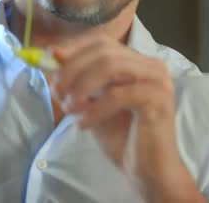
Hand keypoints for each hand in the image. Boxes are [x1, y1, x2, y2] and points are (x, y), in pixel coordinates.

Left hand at [51, 33, 203, 201]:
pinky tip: (84, 124)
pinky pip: (118, 95)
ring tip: (71, 110)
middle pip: (104, 51)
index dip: (73, 50)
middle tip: (58, 94)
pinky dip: (94, 109)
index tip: (50, 64)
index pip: (102, 42)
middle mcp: (151, 66)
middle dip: (72, 70)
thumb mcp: (93, 102)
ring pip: (110, 67)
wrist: (148, 166)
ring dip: (81, 87)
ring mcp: (158, 80)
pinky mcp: (158, 99)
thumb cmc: (122, 135)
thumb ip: (78, 79)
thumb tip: (53, 55)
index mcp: (138, 63)